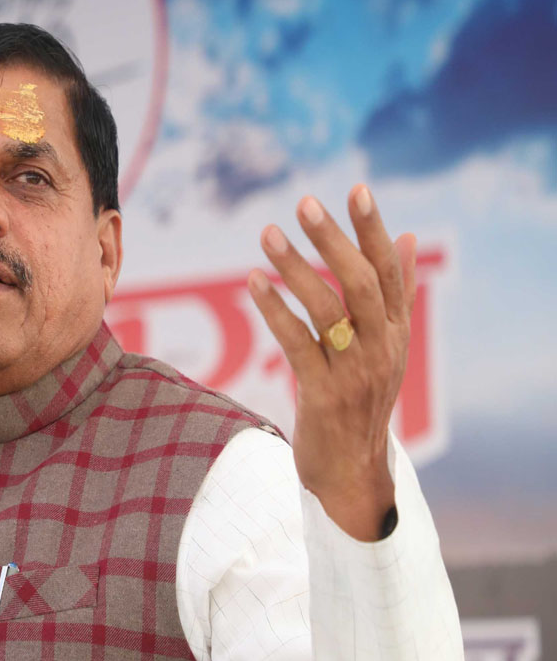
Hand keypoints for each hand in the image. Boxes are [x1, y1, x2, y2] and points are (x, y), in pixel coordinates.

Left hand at [247, 184, 415, 540]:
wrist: (352, 472)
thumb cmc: (361, 400)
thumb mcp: (385, 347)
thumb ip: (396, 293)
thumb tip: (407, 236)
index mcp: (397, 332)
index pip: (390, 271)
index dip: (373, 230)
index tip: (357, 189)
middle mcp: (381, 348)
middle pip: (362, 283)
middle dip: (334, 240)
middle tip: (305, 204)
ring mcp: (354, 372)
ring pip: (327, 309)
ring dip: (295, 268)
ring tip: (268, 234)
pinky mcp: (323, 394)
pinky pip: (297, 343)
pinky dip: (275, 310)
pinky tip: (254, 282)